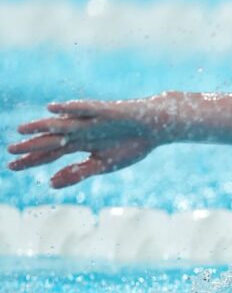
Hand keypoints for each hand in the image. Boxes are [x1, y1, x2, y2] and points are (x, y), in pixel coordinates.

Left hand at [8, 95, 177, 187]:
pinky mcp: (105, 111)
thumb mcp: (103, 165)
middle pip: (52, 139)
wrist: (156, 128)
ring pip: (63, 124)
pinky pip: (84, 109)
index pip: (51, 153)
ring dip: (43, 126)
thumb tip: (50, 183)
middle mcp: (81, 131)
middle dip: (32, 145)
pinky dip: (68, 108)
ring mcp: (91, 120)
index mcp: (80, 144)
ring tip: (23, 129)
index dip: (32, 160)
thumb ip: (78, 173)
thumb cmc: (132, 145)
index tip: (11, 167)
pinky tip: (52, 109)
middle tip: (10, 151)